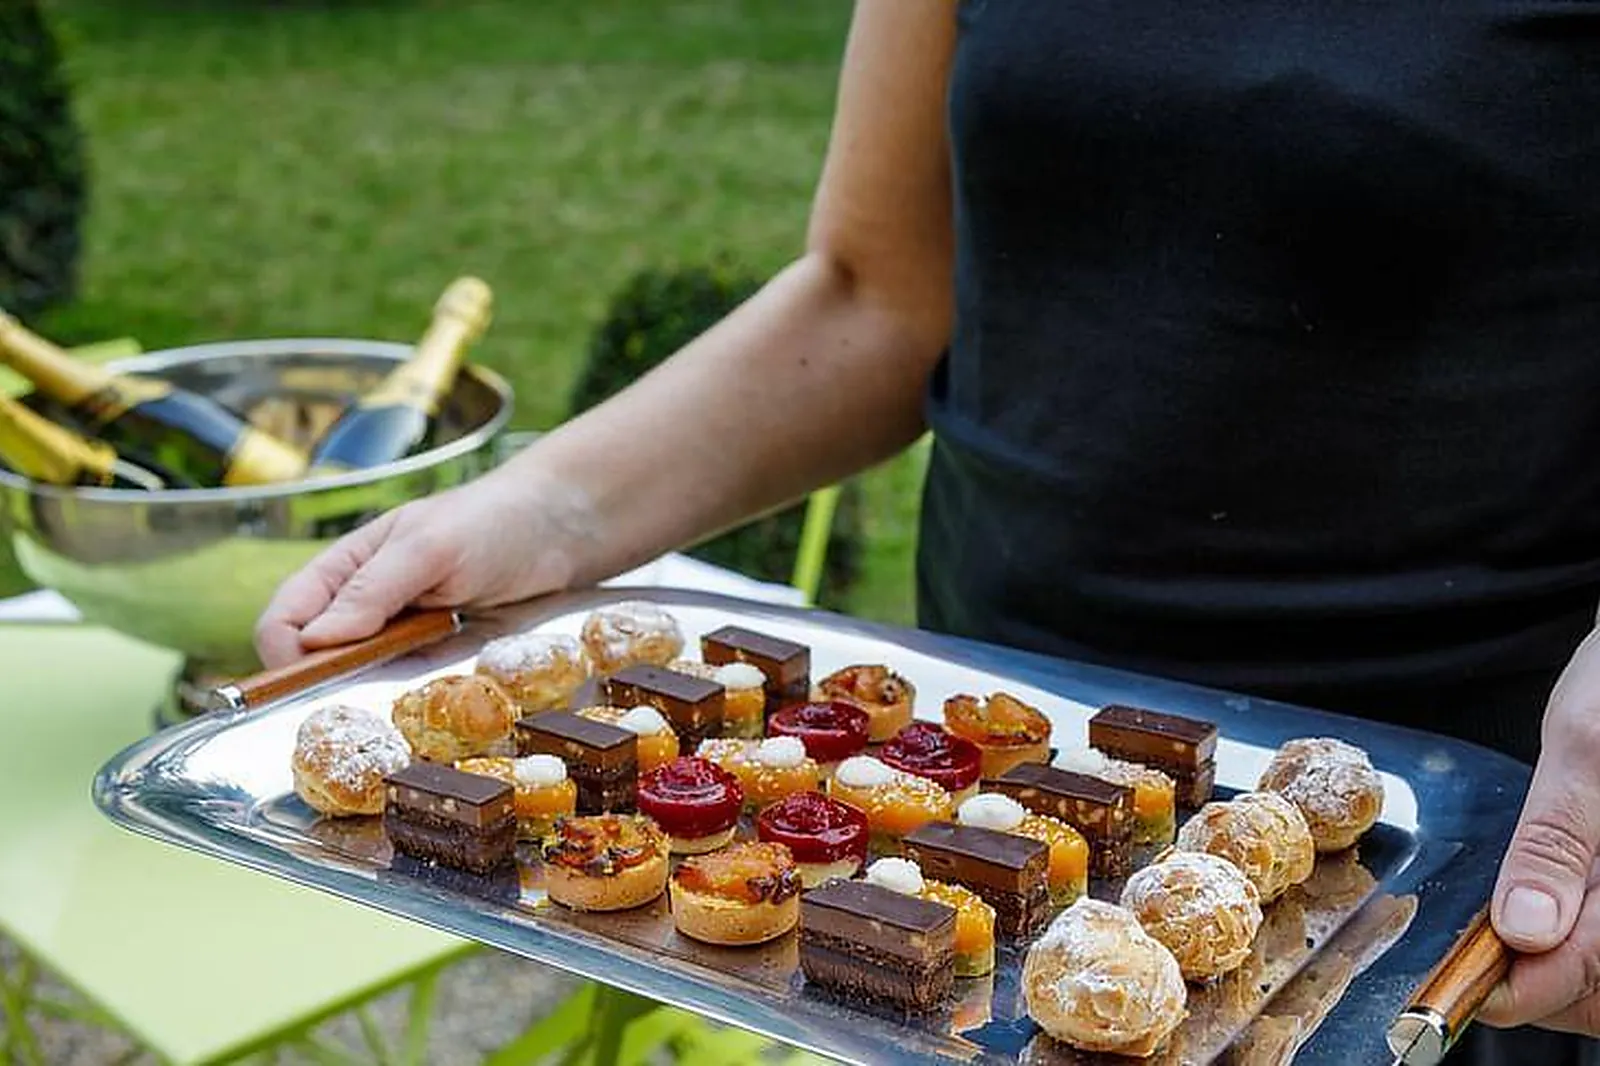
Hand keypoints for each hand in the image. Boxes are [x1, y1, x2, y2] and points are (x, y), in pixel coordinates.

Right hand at [253, 467, 592, 668]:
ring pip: (362, 682)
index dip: (287, 654)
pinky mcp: (437, 658)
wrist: (561, 530)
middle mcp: (361, 607)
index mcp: (341, 570)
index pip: (283, 621)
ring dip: (378, 691)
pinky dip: (416, 695)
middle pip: (317, 662)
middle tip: (374, 686)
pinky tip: (441, 684)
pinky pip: (410, 689)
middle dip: (332, 683)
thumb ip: (372, 590)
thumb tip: (315, 641)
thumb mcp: (428, 548)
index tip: (317, 676)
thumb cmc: (489, 521)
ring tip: (417, 679)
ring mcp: (400, 637)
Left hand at [1481, 626, 1599, 1034]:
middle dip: (1546, 988)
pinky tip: (1540, 919)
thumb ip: (1557, 838)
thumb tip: (1525, 926)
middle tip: (1474, 963)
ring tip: (1497, 945)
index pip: (1595, 973)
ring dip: (1560, 974)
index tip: (1471, 987)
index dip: (1533, 991)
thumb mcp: (1585, 742)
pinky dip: (1576, 947)